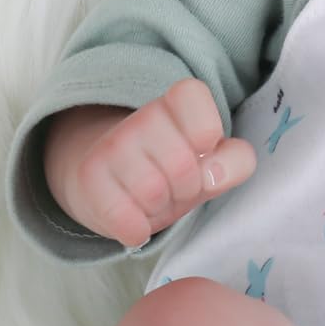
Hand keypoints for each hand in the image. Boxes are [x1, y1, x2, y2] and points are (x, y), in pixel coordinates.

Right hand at [52, 79, 255, 248]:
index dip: (206, 131)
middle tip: (177, 185)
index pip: (192, 95)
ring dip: (161, 208)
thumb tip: (213, 173)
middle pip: (183, 166)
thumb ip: (236, 162)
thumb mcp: (215, 163)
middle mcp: (141, 117)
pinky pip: (125, 219)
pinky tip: (135, 220)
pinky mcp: (88, 176)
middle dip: (188, 188)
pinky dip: (137, 230)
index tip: (202, 148)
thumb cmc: (175, 172)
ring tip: (155, 199)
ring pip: (153, 192)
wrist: (113, 186)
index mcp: (178, 101)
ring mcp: (111, 144)